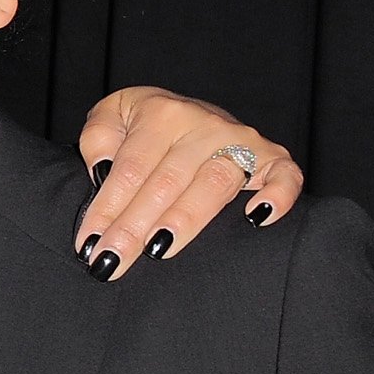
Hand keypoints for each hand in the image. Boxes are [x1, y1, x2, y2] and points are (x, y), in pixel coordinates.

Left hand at [76, 87, 302, 278]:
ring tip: (158, 250)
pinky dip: (277, 196)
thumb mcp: (112, 116)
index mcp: (161, 114)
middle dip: (135, 227)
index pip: (130, 169)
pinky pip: (284, 176)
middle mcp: (204, 124)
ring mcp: (242, 139)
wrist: (188, 111)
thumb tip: (102, 170)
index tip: (88, 244)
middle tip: (112, 262)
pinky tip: (256, 220)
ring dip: (185, 219)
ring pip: (214, 184)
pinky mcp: (272, 156)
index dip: (107, 207)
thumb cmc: (144, 123)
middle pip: (166, 182)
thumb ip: (99, 138)